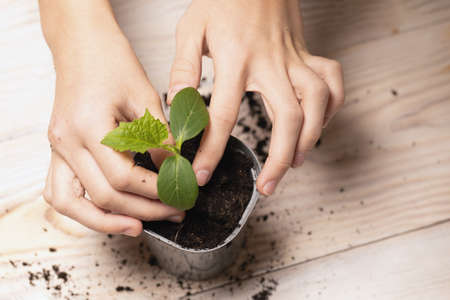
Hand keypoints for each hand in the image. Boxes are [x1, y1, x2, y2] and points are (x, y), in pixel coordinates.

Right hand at [40, 0, 182, 236]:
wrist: (82, 43)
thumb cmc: (112, 61)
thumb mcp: (145, 97)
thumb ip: (159, 138)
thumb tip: (174, 171)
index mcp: (88, 127)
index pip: (123, 178)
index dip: (156, 191)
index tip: (181, 192)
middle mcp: (65, 142)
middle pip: (103, 196)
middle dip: (144, 211)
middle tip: (174, 211)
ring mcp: (57, 148)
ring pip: (71, 204)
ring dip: (105, 220)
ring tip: (138, 226)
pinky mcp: (58, 149)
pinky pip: (60, 191)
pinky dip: (84, 208)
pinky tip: (109, 211)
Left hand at [167, 0, 343, 194]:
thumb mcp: (191, 29)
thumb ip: (183, 69)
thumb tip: (177, 107)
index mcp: (235, 59)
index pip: (224, 115)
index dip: (213, 150)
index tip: (203, 174)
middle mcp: (271, 63)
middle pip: (288, 119)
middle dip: (279, 161)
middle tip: (267, 187)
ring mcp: (295, 60)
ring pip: (318, 104)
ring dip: (311, 139)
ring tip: (295, 164)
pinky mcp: (309, 56)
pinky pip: (333, 84)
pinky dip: (331, 109)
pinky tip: (317, 126)